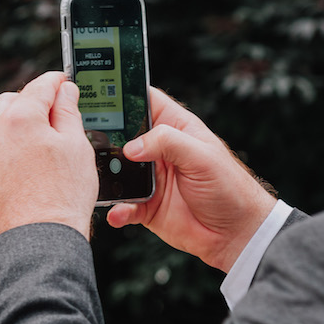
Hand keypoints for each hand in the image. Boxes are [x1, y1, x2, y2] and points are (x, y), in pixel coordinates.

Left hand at [0, 71, 97, 238]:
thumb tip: (65, 93)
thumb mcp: (77, 146)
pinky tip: (26, 166)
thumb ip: (68, 112)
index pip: (40, 86)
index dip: (57, 82)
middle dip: (32, 102)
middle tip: (54, 114)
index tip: (64, 83)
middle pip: (12, 101)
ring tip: (40, 142)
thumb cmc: (63, 195)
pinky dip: (6, 150)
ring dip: (15, 126)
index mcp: (19, 118)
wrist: (40, 239)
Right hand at [105, 88, 277, 270]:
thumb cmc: (229, 187)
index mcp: (175, 128)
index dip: (122, 93)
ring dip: (106, 174)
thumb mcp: (202, 156)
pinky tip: (119, 212)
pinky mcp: (146, 206)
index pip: (144, 101)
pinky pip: (123, 205)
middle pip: (121, 135)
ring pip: (117, 170)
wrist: (237, 233)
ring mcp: (150, 178)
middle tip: (86, 138)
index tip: (97, 91)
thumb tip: (132, 147)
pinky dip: (118, 209)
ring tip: (98, 176)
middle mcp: (158, 150)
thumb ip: (168, 142)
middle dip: (103, 136)